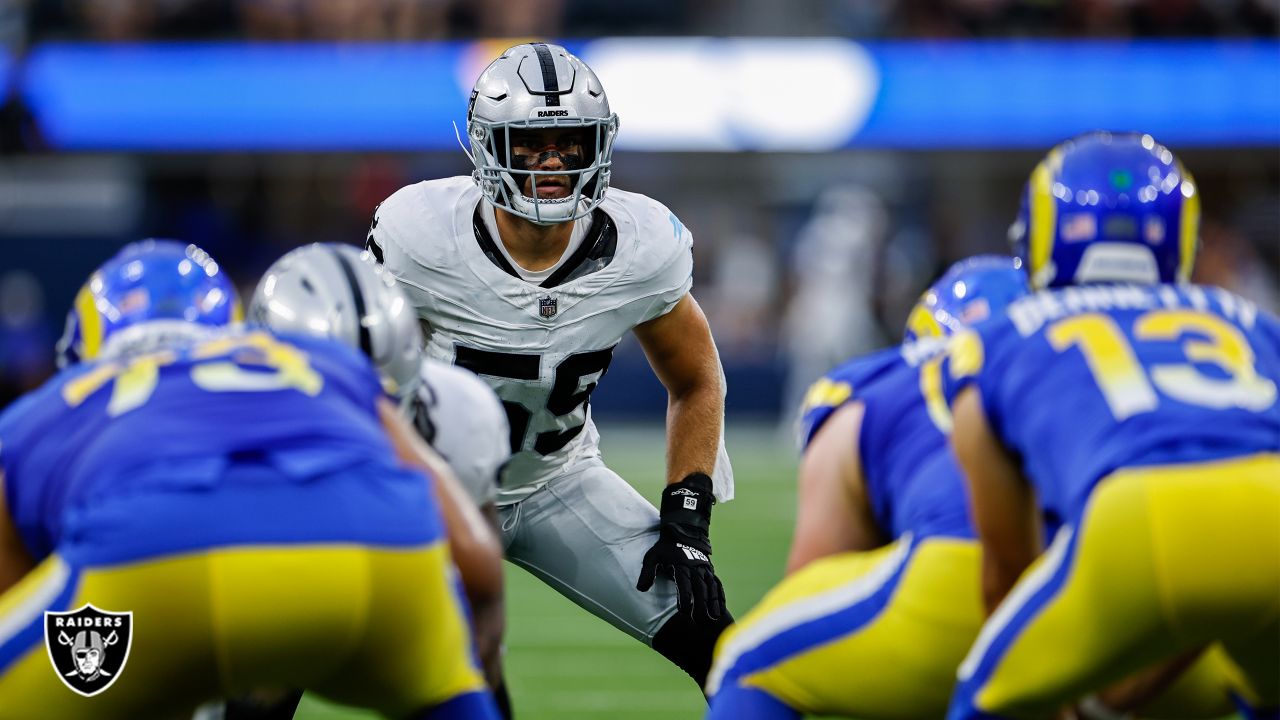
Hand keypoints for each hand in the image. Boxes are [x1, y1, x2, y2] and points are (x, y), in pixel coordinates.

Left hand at [636, 473, 726, 621]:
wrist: (683, 531)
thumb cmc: (665, 548)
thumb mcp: (652, 556)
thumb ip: (648, 572)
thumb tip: (641, 589)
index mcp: (681, 565)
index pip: (684, 583)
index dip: (685, 598)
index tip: (684, 611)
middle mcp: (695, 568)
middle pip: (699, 588)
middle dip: (700, 604)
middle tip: (699, 620)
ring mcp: (704, 570)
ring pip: (711, 587)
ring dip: (713, 603)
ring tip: (713, 618)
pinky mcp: (710, 571)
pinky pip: (717, 585)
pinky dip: (719, 598)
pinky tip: (719, 611)